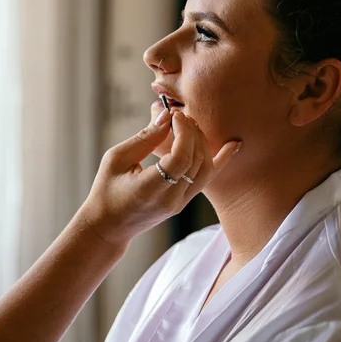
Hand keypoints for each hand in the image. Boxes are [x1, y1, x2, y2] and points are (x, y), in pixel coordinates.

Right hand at [78, 108, 241, 246]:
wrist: (109, 226)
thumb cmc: (106, 189)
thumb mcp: (116, 159)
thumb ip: (144, 139)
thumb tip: (167, 117)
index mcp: (150, 189)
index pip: (180, 159)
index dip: (183, 133)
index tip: (174, 115)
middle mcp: (170, 199)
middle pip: (196, 160)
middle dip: (192, 132)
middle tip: (180, 115)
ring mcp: (180, 203)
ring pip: (205, 168)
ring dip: (202, 142)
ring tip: (190, 125)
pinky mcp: (184, 202)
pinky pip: (207, 178)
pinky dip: (220, 160)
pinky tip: (234, 144)